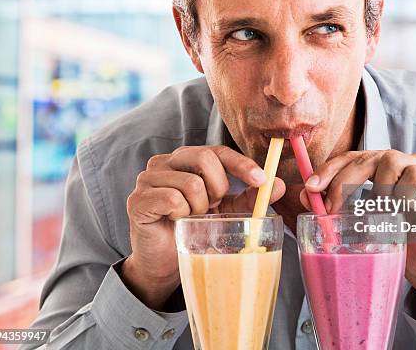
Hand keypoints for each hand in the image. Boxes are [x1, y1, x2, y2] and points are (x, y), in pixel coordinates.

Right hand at [123, 145, 285, 308]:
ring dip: (200, 207)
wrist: (165, 264)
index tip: (261, 181)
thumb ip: (250, 197)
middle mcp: (164, 162)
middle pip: (204, 158)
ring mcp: (147, 179)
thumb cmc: (195, 231)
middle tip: (214, 207)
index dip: (242, 164)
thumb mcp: (228, 212)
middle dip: (219, 187)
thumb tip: (279, 184)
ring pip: (190, 182)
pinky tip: (177, 222)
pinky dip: (182, 214)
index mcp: (186, 159)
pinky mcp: (137, 200)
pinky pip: (171, 199)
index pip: (218, 150)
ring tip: (192, 218)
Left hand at [301, 149, 415, 322]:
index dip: (328, 169)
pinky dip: (403, 199)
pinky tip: (406, 215)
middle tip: (331, 210)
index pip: (350, 158)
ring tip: (385, 217)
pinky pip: (413, 180)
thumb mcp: (360, 223)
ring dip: (379, 194)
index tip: (310, 187)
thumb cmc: (393, 241)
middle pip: (365, 158)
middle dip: (342, 183)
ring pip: (389, 163)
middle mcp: (399, 162)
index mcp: (379, 168)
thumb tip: (307, 195)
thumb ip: (336, 207)